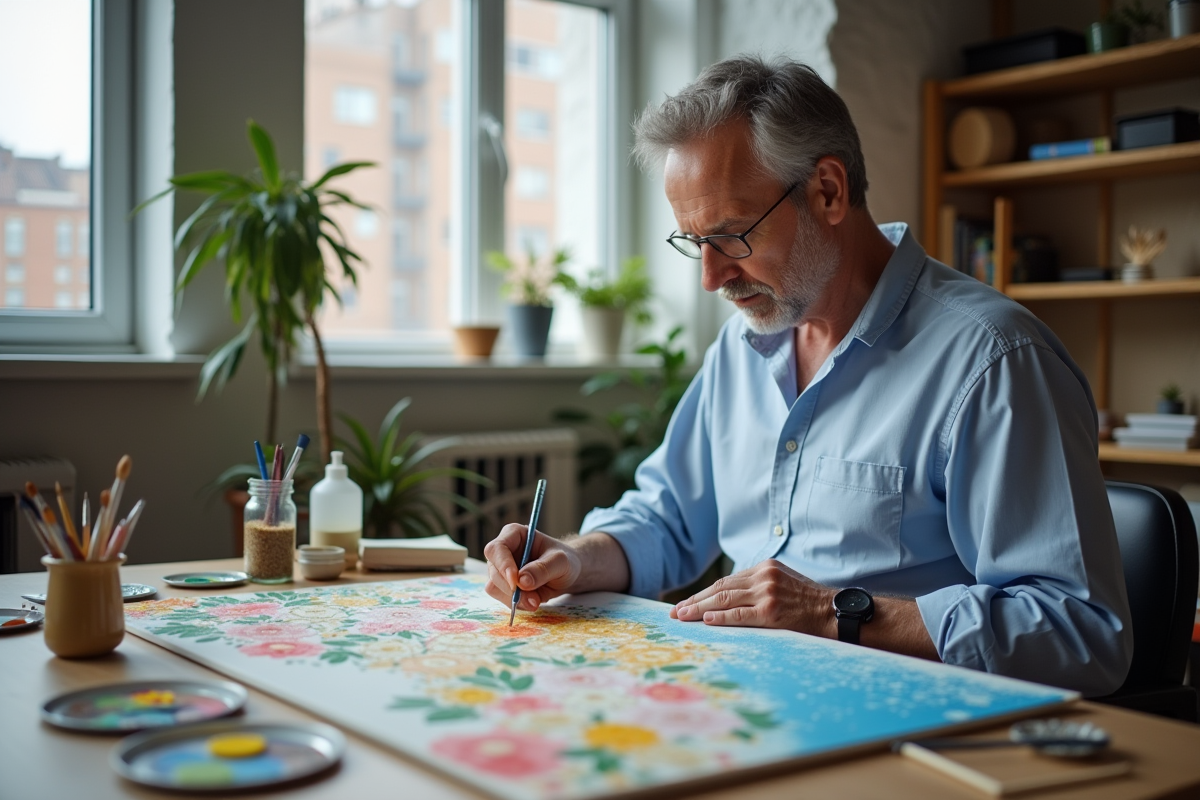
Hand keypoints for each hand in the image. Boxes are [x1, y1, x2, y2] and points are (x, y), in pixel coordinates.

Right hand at [483, 524, 582, 611]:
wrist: (567, 574)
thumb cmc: (564, 560)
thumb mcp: (561, 562)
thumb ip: (543, 569)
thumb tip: (522, 581)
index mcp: (514, 534)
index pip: (496, 549)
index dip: (503, 565)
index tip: (516, 582)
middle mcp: (503, 551)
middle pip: (494, 571)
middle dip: (512, 589)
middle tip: (534, 600)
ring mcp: (501, 569)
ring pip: (494, 587)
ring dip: (515, 599)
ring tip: (537, 601)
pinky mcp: (503, 586)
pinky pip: (502, 598)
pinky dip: (517, 604)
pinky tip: (533, 601)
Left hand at [670, 559, 836, 636]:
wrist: (834, 611)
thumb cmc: (809, 602)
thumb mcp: (784, 583)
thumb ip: (760, 585)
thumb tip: (731, 598)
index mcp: (764, 567)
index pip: (727, 581)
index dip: (704, 593)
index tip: (687, 602)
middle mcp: (763, 576)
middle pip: (720, 589)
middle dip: (695, 601)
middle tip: (675, 611)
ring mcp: (767, 593)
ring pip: (724, 600)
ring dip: (699, 609)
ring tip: (682, 617)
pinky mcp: (771, 611)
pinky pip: (738, 615)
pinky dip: (719, 618)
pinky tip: (704, 621)